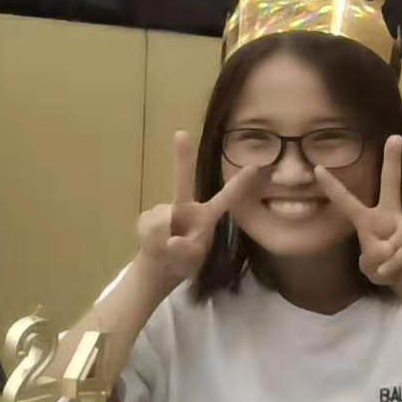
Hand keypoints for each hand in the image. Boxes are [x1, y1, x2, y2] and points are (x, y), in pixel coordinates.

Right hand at [138, 131, 257, 280]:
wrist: (160, 267)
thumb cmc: (183, 262)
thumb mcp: (189, 263)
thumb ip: (184, 252)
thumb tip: (171, 239)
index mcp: (206, 218)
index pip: (225, 199)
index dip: (238, 184)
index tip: (254, 167)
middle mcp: (185, 208)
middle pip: (182, 180)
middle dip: (182, 157)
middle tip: (181, 133)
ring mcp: (164, 210)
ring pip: (159, 220)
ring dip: (159, 239)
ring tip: (164, 252)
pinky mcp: (147, 217)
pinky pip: (147, 226)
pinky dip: (149, 240)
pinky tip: (154, 246)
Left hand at [315, 135, 401, 295]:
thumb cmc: (389, 267)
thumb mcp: (372, 266)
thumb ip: (374, 257)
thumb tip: (389, 249)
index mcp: (370, 220)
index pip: (348, 201)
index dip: (332, 186)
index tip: (317, 167)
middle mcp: (390, 216)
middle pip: (391, 185)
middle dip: (392, 161)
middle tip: (394, 138)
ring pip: (392, 241)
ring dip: (388, 261)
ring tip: (391, 267)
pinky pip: (401, 255)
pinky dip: (395, 268)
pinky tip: (399, 271)